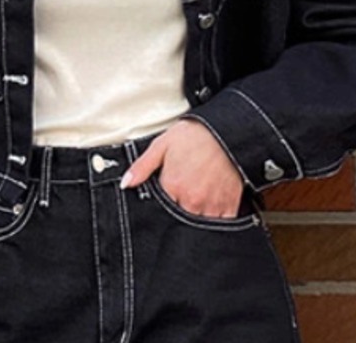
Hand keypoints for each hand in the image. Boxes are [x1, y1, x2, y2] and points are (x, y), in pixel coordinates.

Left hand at [119, 119, 244, 217]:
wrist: (223, 131)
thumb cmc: (192, 136)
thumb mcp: (161, 145)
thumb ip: (142, 167)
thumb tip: (125, 183)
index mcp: (173, 187)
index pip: (161, 209)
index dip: (163, 203)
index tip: (167, 195)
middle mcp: (192, 200)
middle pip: (180, 220)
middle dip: (178, 211)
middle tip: (183, 195)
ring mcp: (212, 205)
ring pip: (199, 225)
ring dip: (196, 216)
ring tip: (197, 199)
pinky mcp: (229, 205)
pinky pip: (221, 224)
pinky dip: (216, 220)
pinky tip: (212, 206)